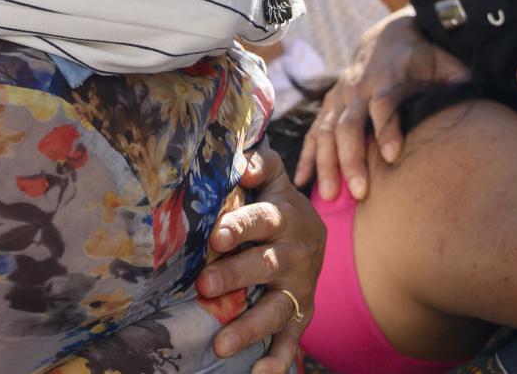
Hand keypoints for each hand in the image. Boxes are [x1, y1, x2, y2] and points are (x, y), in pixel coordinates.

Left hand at [197, 148, 323, 373]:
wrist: (312, 232)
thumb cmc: (274, 199)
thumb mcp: (272, 176)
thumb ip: (260, 162)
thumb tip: (244, 164)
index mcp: (285, 216)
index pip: (262, 220)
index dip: (240, 226)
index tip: (216, 235)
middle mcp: (295, 254)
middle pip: (267, 266)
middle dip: (235, 275)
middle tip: (204, 284)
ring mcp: (299, 287)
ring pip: (277, 309)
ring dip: (249, 326)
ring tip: (220, 344)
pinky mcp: (302, 313)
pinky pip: (292, 338)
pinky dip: (279, 358)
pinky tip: (260, 372)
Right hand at [295, 7, 466, 200]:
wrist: (386, 38)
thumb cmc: (422, 59)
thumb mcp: (443, 62)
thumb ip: (457, 79)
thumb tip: (476, 93)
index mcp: (387, 79)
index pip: (384, 105)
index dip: (386, 129)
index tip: (392, 157)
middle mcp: (358, 89)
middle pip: (349, 125)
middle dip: (351, 159)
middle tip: (360, 192)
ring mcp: (340, 98)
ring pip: (327, 131)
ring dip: (326, 163)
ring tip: (330, 195)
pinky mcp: (330, 106)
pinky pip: (314, 133)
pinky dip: (307, 157)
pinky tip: (303, 182)